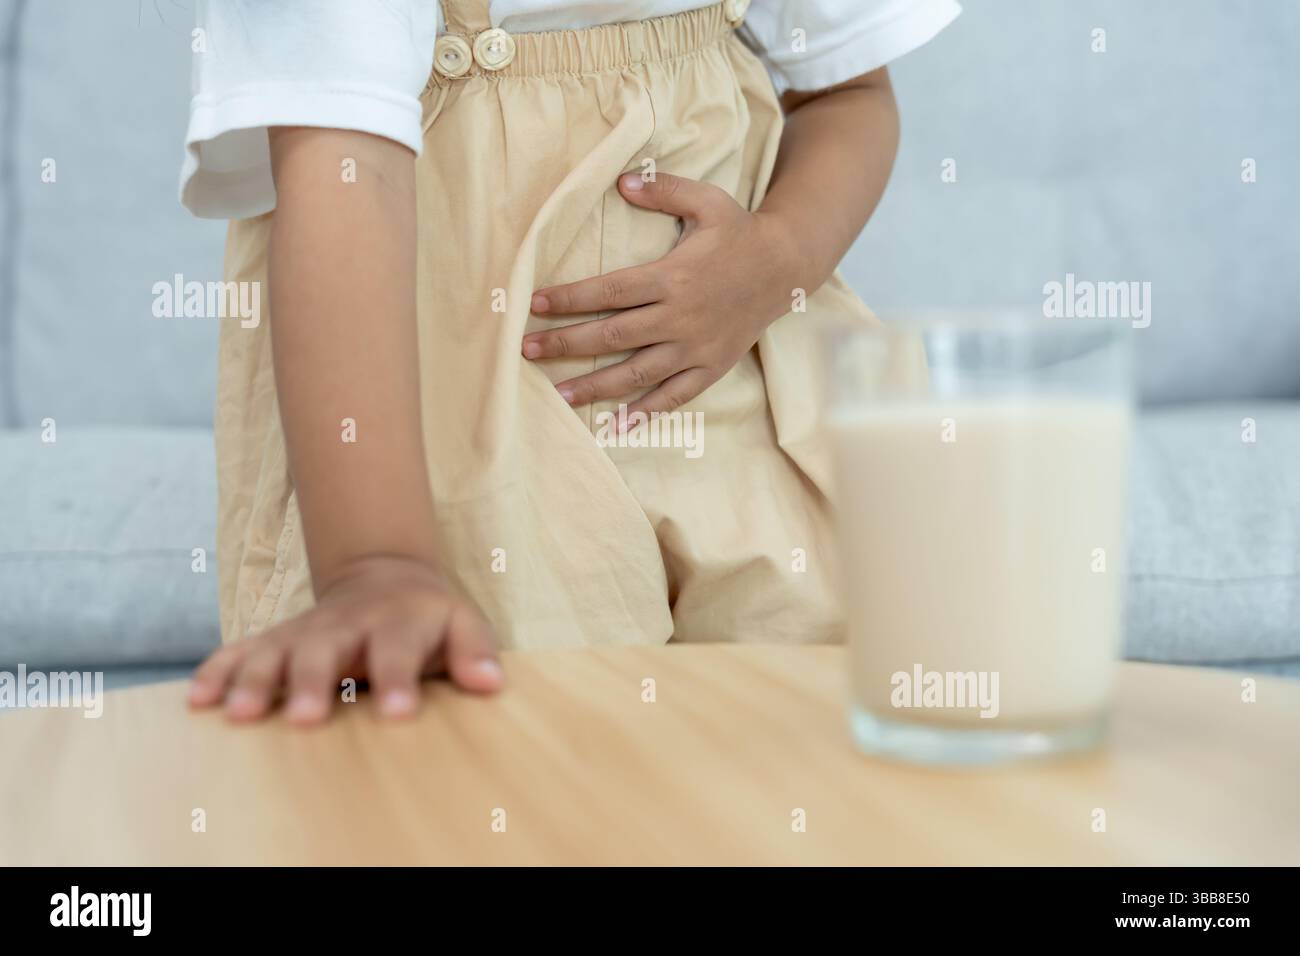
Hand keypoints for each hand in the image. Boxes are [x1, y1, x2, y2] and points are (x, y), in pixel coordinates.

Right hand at [188, 555, 502, 724]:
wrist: (383, 575)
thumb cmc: (428, 617)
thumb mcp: (461, 623)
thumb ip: (473, 652)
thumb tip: (490, 683)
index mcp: (397, 620)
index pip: (398, 649)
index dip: (398, 680)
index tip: (397, 713)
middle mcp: (345, 622)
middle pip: (325, 649)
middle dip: (313, 682)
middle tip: (307, 718)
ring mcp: (306, 629)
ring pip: (275, 650)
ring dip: (256, 680)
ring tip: (241, 715)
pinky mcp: (276, 637)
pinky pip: (240, 650)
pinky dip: (218, 671)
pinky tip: (198, 699)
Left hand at [523, 172, 800, 420]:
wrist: (786, 267)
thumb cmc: (739, 232)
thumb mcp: (706, 200)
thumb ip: (663, 190)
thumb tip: (620, 182)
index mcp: (673, 277)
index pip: (609, 292)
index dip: (569, 299)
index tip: (534, 304)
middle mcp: (681, 317)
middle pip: (613, 336)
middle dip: (566, 344)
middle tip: (526, 350)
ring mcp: (696, 347)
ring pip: (637, 373)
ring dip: (595, 386)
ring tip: (558, 396)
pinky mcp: (711, 367)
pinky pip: (675, 395)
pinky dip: (646, 411)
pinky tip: (617, 424)